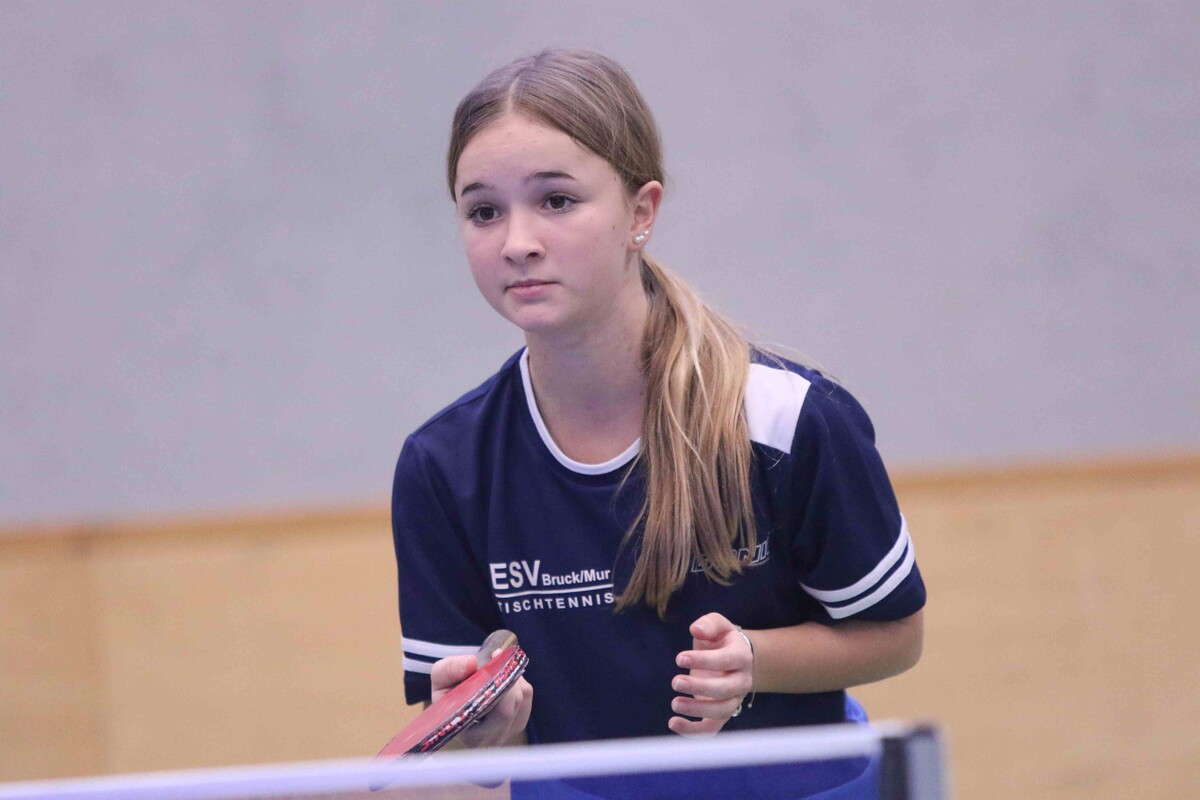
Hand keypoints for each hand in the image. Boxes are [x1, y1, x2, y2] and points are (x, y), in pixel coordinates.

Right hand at [430, 652, 532, 747]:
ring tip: (497, 667)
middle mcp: (490, 741)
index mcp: (470, 735)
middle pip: (512, 705)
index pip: (499, 711)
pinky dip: (518, 683)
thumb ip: (449, 670)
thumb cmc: (446, 693)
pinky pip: (526, 699)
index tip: (494, 656)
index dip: (501, 682)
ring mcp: (506, 735)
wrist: (453, 704)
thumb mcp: (440, 679)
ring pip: (521, 700)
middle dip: (506, 676)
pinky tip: (503, 678)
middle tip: (496, 656)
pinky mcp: (517, 725)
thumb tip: (472, 663)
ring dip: (512, 678)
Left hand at [669, 612, 753, 735]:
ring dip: (697, 710)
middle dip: (700, 688)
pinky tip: (673, 723)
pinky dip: (694, 731)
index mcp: (741, 656)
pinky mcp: (722, 714)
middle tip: (675, 682)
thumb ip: (708, 624)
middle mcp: (742, 681)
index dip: (703, 660)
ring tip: (675, 703)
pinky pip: (712, 728)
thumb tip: (696, 630)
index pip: (725, 661)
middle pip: (725, 690)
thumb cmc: (721, 640)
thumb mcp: (718, 625)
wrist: (735, 659)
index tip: (679, 658)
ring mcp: (734, 699)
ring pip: (721, 711)